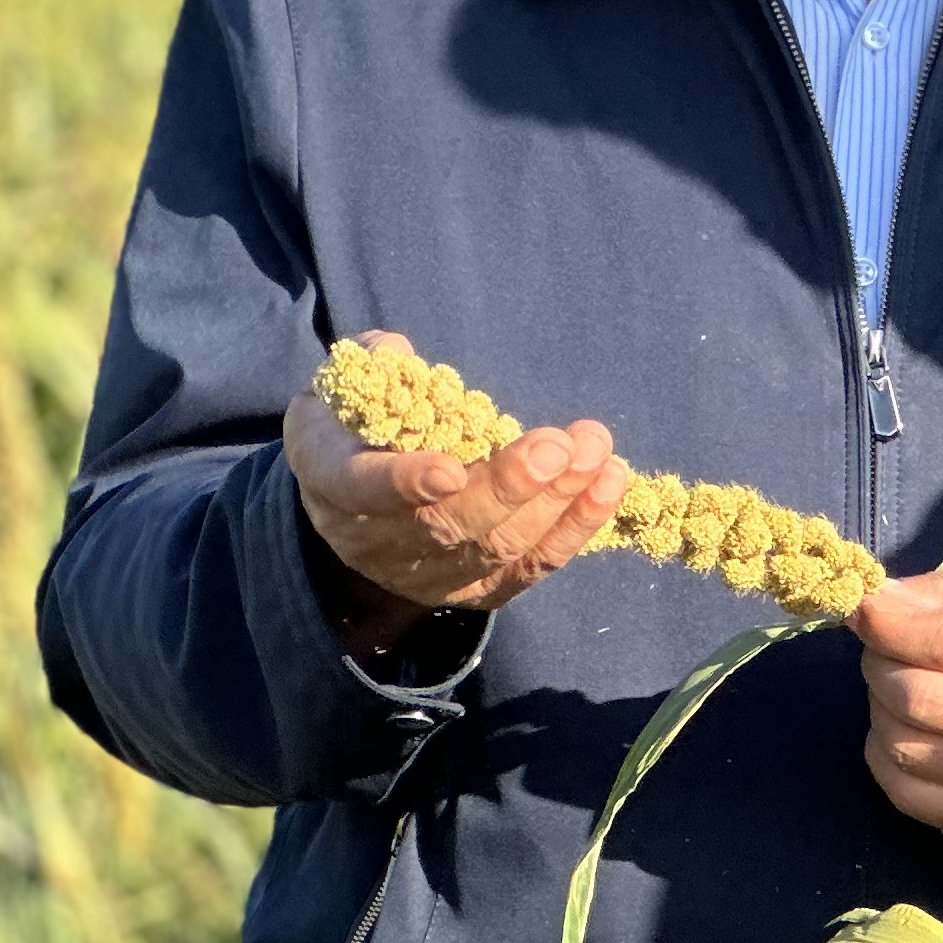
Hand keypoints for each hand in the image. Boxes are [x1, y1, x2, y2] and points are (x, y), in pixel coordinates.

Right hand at [284, 331, 631, 649]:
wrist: (362, 487)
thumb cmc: (362, 418)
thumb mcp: (351, 382)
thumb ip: (375, 364)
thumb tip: (400, 354)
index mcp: (333, 481)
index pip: (361, 490)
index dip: (404, 484)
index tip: (450, 469)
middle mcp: (373, 540)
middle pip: (444, 527)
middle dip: (507, 487)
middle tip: (557, 447)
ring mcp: (426, 574)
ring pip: (496, 548)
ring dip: (555, 501)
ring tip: (596, 452)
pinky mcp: (475, 588)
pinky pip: (529, 568)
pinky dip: (575, 528)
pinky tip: (609, 483)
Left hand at [857, 565, 942, 838]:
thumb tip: (874, 604)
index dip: (890, 624)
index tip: (865, 606)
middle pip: (915, 696)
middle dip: (882, 661)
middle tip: (890, 646)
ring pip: (902, 745)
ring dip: (882, 708)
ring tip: (905, 686)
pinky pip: (906, 794)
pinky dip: (888, 756)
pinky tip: (908, 730)